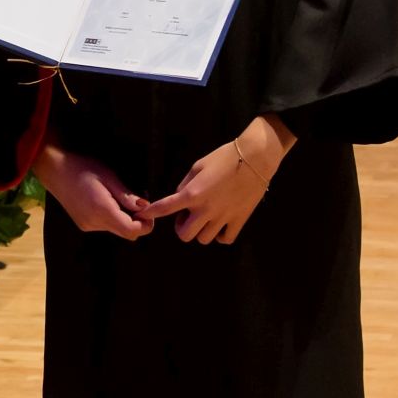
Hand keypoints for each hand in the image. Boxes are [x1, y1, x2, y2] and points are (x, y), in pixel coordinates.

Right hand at [35, 140, 153, 240]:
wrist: (55, 170)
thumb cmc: (82, 167)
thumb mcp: (108, 176)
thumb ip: (126, 195)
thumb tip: (145, 206)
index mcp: (102, 211)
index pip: (132, 231)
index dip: (145, 224)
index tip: (148, 209)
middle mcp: (95, 223)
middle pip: (126, 234)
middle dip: (137, 221)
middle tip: (138, 201)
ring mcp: (88, 226)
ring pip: (117, 230)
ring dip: (125, 219)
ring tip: (120, 197)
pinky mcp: (83, 224)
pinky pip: (106, 227)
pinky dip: (113, 218)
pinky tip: (108, 201)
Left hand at [146, 116, 294, 245]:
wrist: (255, 158)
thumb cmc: (224, 157)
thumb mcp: (198, 166)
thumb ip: (185, 184)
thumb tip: (178, 198)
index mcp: (192, 193)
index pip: (166, 208)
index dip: (151, 212)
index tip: (143, 215)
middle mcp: (206, 209)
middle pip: (184, 235)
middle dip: (183, 227)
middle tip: (189, 215)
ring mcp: (223, 217)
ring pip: (203, 239)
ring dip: (201, 231)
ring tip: (207, 218)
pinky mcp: (239, 220)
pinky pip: (224, 239)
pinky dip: (220, 235)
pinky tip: (220, 225)